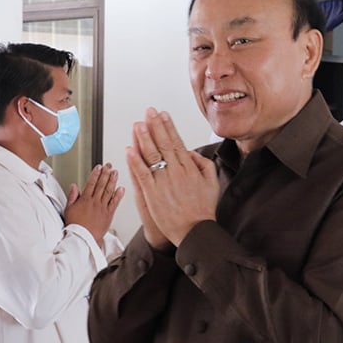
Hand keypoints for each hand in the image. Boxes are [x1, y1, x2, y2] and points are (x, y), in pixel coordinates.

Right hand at [64, 164, 123, 240]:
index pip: (91, 183)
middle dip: (105, 173)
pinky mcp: (108, 215)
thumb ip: (72, 196)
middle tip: (109, 166)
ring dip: (112, 181)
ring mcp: (102, 208)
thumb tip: (74, 186)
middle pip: (101, 184)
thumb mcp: (68, 209)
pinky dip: (118, 195)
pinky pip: (114, 203)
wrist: (82, 238)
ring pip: (108, 191)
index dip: (95, 174)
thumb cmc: (75, 226)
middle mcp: (94, 202)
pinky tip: (121, 189)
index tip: (99, 167)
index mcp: (85, 200)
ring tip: (115, 173)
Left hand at [127, 108, 218, 246]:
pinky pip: (142, 174)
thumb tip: (192, 152)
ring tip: (138, 124)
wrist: (195, 230)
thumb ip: (204, 165)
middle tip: (149, 112)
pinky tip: (129, 150)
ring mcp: (163, 182)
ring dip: (143, 138)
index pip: (177, 141)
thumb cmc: (203, 210)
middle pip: (163, 143)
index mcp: (190, 168)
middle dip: (155, 125)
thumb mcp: (212, 183)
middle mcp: (176, 172)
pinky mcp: (152, 194)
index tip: (163, 115)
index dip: (169, 126)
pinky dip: (135, 161)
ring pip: (151, 155)